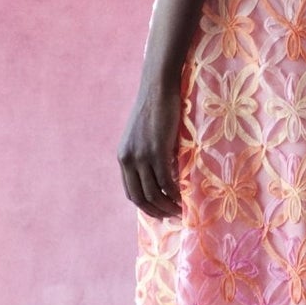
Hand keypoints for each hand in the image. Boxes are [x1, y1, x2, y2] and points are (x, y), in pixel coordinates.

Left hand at [117, 76, 183, 219]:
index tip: (159, 212)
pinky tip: (183, 197)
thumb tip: (160, 175)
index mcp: (123, 157)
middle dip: (156, 211)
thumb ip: (145, 155)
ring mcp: (142, 156)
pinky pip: (165, 181)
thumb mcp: (142, 136)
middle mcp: (128, 159)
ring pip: (153, 192)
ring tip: (180, 209)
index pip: (130, 191)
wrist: (157, 88)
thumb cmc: (154, 109)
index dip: (145, 206)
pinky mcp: (157, 151)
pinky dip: (174, 193)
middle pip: (140, 197)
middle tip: (172, 216)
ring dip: (167, 205)